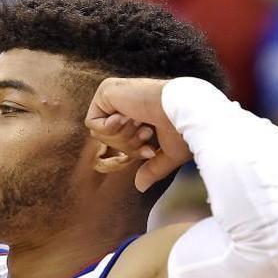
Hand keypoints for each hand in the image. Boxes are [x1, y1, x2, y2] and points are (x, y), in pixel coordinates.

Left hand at [85, 77, 191, 191]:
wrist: (186, 111)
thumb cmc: (185, 129)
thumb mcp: (169, 153)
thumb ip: (153, 167)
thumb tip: (140, 186)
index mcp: (142, 111)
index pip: (122, 141)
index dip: (133, 151)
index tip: (150, 150)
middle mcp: (127, 101)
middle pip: (108, 139)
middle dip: (127, 145)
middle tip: (147, 133)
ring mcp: (115, 94)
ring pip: (99, 133)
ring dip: (122, 137)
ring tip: (142, 124)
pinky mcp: (105, 91)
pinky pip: (91, 123)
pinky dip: (109, 129)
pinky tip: (128, 117)